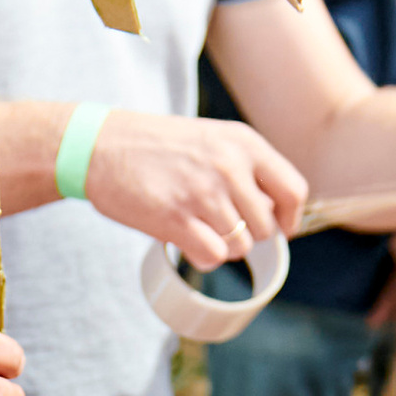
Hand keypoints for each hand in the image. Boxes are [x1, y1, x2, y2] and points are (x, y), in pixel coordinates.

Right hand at [77, 107, 307, 266]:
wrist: (101, 145)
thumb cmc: (156, 146)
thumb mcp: (212, 138)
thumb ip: (245, 167)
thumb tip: (274, 210)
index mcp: (244, 143)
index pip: (294, 191)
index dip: (289, 219)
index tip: (279, 228)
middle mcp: (229, 166)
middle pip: (265, 228)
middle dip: (246, 234)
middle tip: (219, 224)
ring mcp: (204, 194)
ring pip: (240, 246)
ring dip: (223, 246)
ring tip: (199, 228)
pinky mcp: (176, 219)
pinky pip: (212, 257)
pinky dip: (204, 257)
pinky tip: (189, 242)